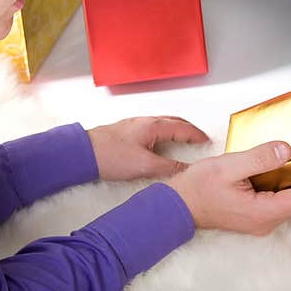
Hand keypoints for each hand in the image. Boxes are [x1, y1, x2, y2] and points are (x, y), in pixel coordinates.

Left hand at [87, 116, 210, 181]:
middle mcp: (146, 121)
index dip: (197, 135)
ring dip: (176, 130)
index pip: (183, 128)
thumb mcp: (144, 165)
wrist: (83, 152)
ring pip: (163, 123)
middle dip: (189, 129)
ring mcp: (135, 124)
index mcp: (153, 125)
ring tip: (183, 140)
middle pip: (174, 121)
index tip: (207, 141)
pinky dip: (164, 133)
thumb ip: (168, 168)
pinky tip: (159, 143)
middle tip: (199, 139)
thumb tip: (187, 170)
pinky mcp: (127, 131)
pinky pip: (153, 127)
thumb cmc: (109, 155)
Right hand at [166, 141, 290, 235]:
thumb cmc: (199, 188)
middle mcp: (265, 220)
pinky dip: (285, 184)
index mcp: (262, 212)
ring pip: (290, 200)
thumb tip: (286, 150)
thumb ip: (260, 158)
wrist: (177, 205)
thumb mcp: (230, 166)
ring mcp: (260, 220)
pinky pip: (278, 200)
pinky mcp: (254, 215)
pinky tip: (283, 167)